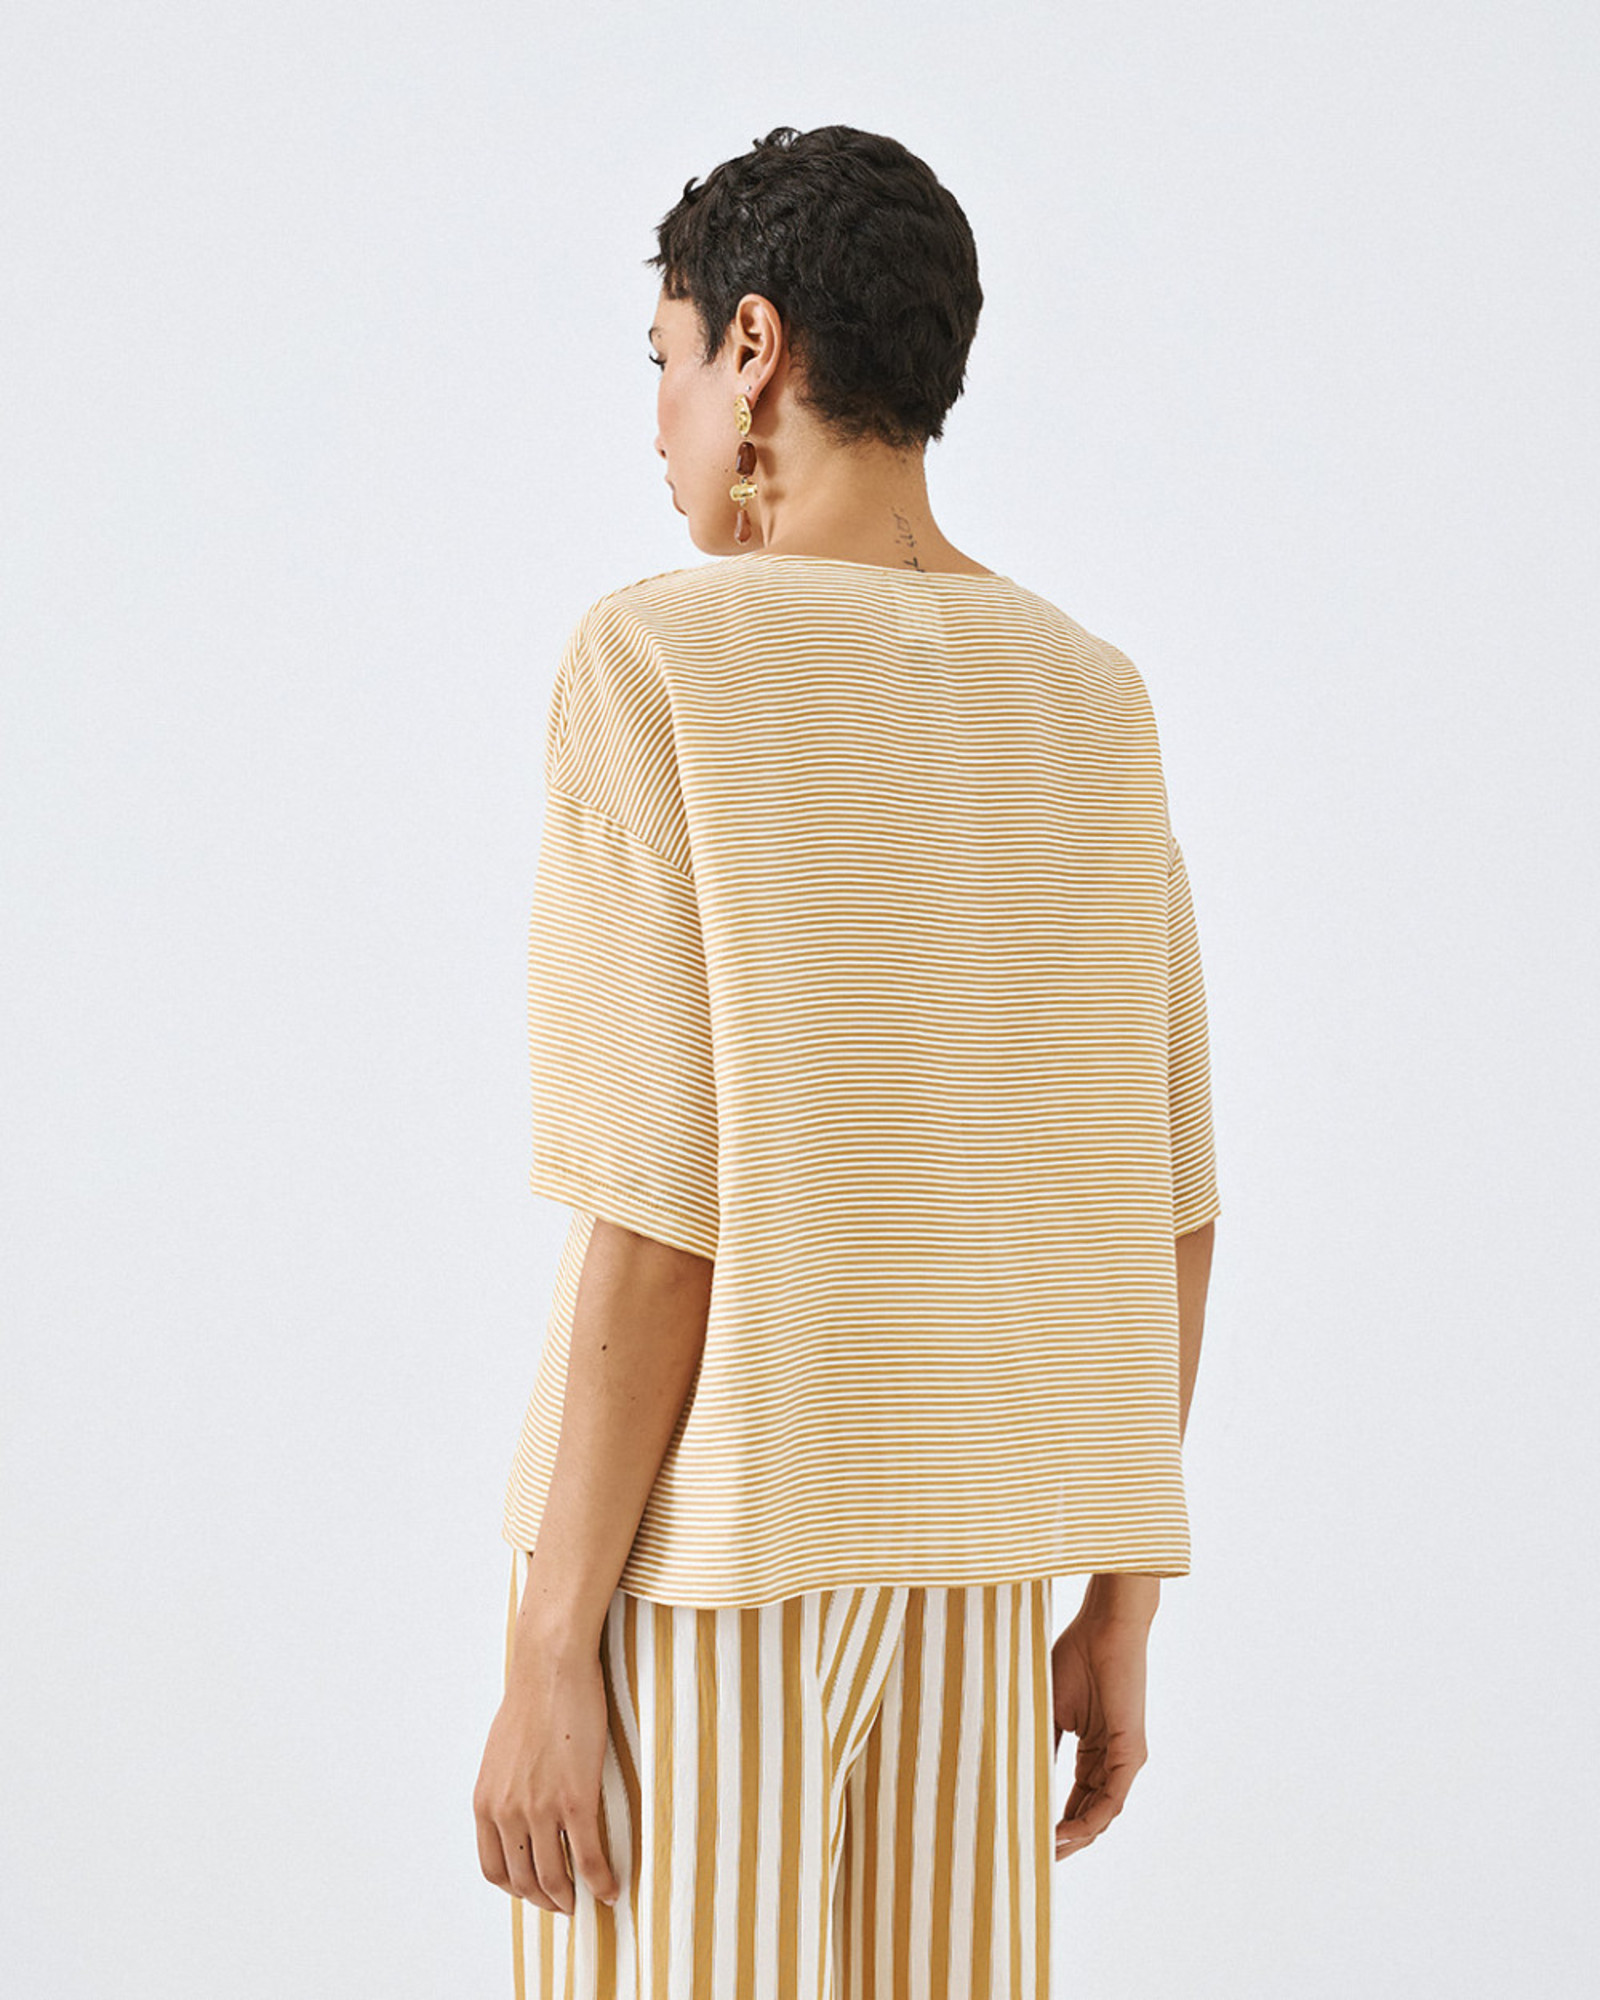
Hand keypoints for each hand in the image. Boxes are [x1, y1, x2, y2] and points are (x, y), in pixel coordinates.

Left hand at [473, 1634, 621, 1915]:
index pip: (494, 1868)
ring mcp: (540, 1809)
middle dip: (546, 1899)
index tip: (535, 1890)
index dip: (516, 1888)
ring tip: (587, 1899)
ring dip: (571, 1898)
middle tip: (565, 1903)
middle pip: (524, 1880)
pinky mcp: (575, 1800)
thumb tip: (517, 1806)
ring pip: (555, 1877)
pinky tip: (611, 1887)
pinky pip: (587, 1859)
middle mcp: (507, 1812)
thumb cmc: (532, 1698)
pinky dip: (600, 1881)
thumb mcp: (501, 1752)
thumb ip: (505, 1786)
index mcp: (486, 1802)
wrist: (551, 1666)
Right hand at [1050, 1607, 1150, 1859]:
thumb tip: (1014, 1777)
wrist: (1104, 1628)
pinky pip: (1112, 1800)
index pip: (1075, 1798)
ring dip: (1074, 1838)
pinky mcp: (1131, 1753)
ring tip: (1045, 1854)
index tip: (1026, 1839)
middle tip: (1033, 1859)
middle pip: (1088, 1813)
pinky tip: (1065, 1834)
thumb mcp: (1048, 1709)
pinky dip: (1089, 1821)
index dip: (1053, 1821)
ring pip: (1100, 1814)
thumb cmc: (1077, 1657)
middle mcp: (1111, 1759)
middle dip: (1063, 1839)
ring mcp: (1124, 1759)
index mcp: (1093, 1749)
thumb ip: (1041, 1744)